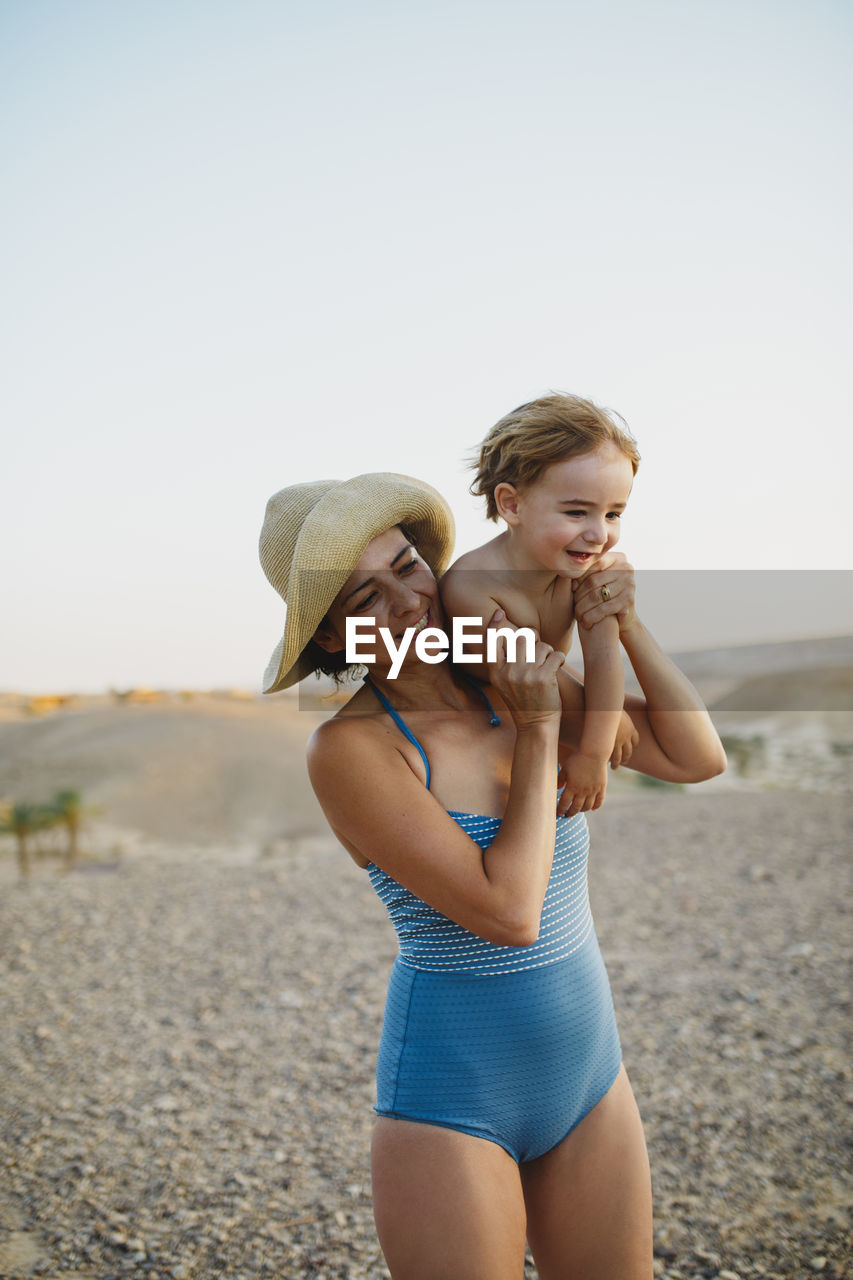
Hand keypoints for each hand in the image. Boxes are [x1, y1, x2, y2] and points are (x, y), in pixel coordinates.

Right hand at [488, 609, 563, 728]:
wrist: (536, 725)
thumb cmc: (524, 701)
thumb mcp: (505, 684)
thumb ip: (505, 662)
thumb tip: (514, 634)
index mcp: (495, 673)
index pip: (491, 642)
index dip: (494, 625)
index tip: (500, 613)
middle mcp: (507, 672)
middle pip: (521, 638)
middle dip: (534, 641)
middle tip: (540, 652)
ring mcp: (524, 675)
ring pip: (540, 645)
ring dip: (548, 651)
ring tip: (548, 663)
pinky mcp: (543, 678)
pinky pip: (555, 655)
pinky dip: (560, 659)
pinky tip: (559, 667)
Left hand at [556, 748, 607, 815]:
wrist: (594, 753)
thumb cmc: (577, 759)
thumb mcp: (565, 768)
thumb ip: (560, 779)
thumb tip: (557, 789)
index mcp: (572, 786)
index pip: (564, 803)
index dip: (561, 809)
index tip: (559, 813)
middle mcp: (582, 791)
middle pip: (575, 807)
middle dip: (570, 813)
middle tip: (567, 815)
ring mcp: (593, 790)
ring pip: (587, 806)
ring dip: (582, 810)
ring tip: (578, 810)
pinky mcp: (601, 788)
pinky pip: (600, 801)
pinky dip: (596, 807)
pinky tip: (592, 809)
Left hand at [572, 552, 636, 634]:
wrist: (623, 619)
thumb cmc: (605, 597)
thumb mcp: (597, 581)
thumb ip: (587, 571)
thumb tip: (567, 572)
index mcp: (618, 558)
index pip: (593, 564)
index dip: (580, 576)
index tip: (572, 588)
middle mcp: (626, 568)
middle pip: (593, 580)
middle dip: (579, 594)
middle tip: (572, 604)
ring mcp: (629, 584)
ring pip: (596, 596)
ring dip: (583, 608)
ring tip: (577, 615)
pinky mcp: (628, 600)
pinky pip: (603, 609)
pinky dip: (591, 617)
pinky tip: (585, 623)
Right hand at [611, 709, 638, 767]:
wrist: (606, 709)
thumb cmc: (610, 706)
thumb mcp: (617, 708)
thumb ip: (618, 712)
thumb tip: (615, 704)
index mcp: (630, 727)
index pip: (635, 739)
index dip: (633, 744)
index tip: (632, 747)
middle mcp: (627, 736)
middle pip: (629, 750)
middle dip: (627, 756)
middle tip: (625, 761)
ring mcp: (619, 741)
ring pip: (620, 756)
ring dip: (617, 763)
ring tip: (614, 767)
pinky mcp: (610, 744)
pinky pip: (611, 756)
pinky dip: (609, 761)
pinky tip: (605, 763)